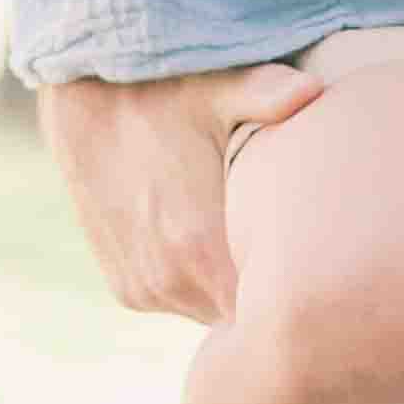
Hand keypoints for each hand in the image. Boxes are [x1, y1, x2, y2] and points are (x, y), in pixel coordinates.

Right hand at [36, 61, 307, 321]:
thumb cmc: (164, 95)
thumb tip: (311, 88)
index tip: (320, 259)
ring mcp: (146, 292)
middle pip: (246, 315)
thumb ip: (268, 95)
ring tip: (246, 238)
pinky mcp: (129, 292)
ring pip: (214, 312)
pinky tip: (206, 241)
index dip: (298, 288)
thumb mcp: (218, 91)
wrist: (83, 106)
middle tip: (297, 248)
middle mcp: (171, 283)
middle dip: (268, 288)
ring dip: (231, 287)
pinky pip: (183, 304)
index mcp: (202, 249)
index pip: (271, 308)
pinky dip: (199, 284)